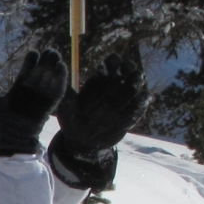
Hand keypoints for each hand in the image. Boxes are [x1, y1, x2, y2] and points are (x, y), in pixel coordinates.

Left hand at [0, 49, 67, 156]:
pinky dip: (60, 82)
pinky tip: (62, 69)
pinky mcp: (46, 108)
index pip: (26, 73)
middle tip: (50, 51)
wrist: (8, 142)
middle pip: (40, 75)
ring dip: (54, 69)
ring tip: (56, 56)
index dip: (30, 63)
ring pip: (49, 82)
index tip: (34, 52)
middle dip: (45, 63)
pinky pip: (55, 94)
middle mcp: (30, 95)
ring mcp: (38, 101)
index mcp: (18, 91)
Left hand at [53, 43, 146, 158]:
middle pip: (127, 69)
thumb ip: (66, 91)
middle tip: (128, 70)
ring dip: (138, 80)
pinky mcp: (131, 113)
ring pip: (137, 84)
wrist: (83, 142)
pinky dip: (143, 99)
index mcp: (99, 79)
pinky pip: (141, 104)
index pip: (111, 63)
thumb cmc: (72, 120)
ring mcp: (124, 99)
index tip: (113, 63)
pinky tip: (141, 98)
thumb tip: (60, 70)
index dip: (114, 61)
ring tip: (136, 81)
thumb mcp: (66, 106)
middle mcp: (114, 86)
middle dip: (129, 67)